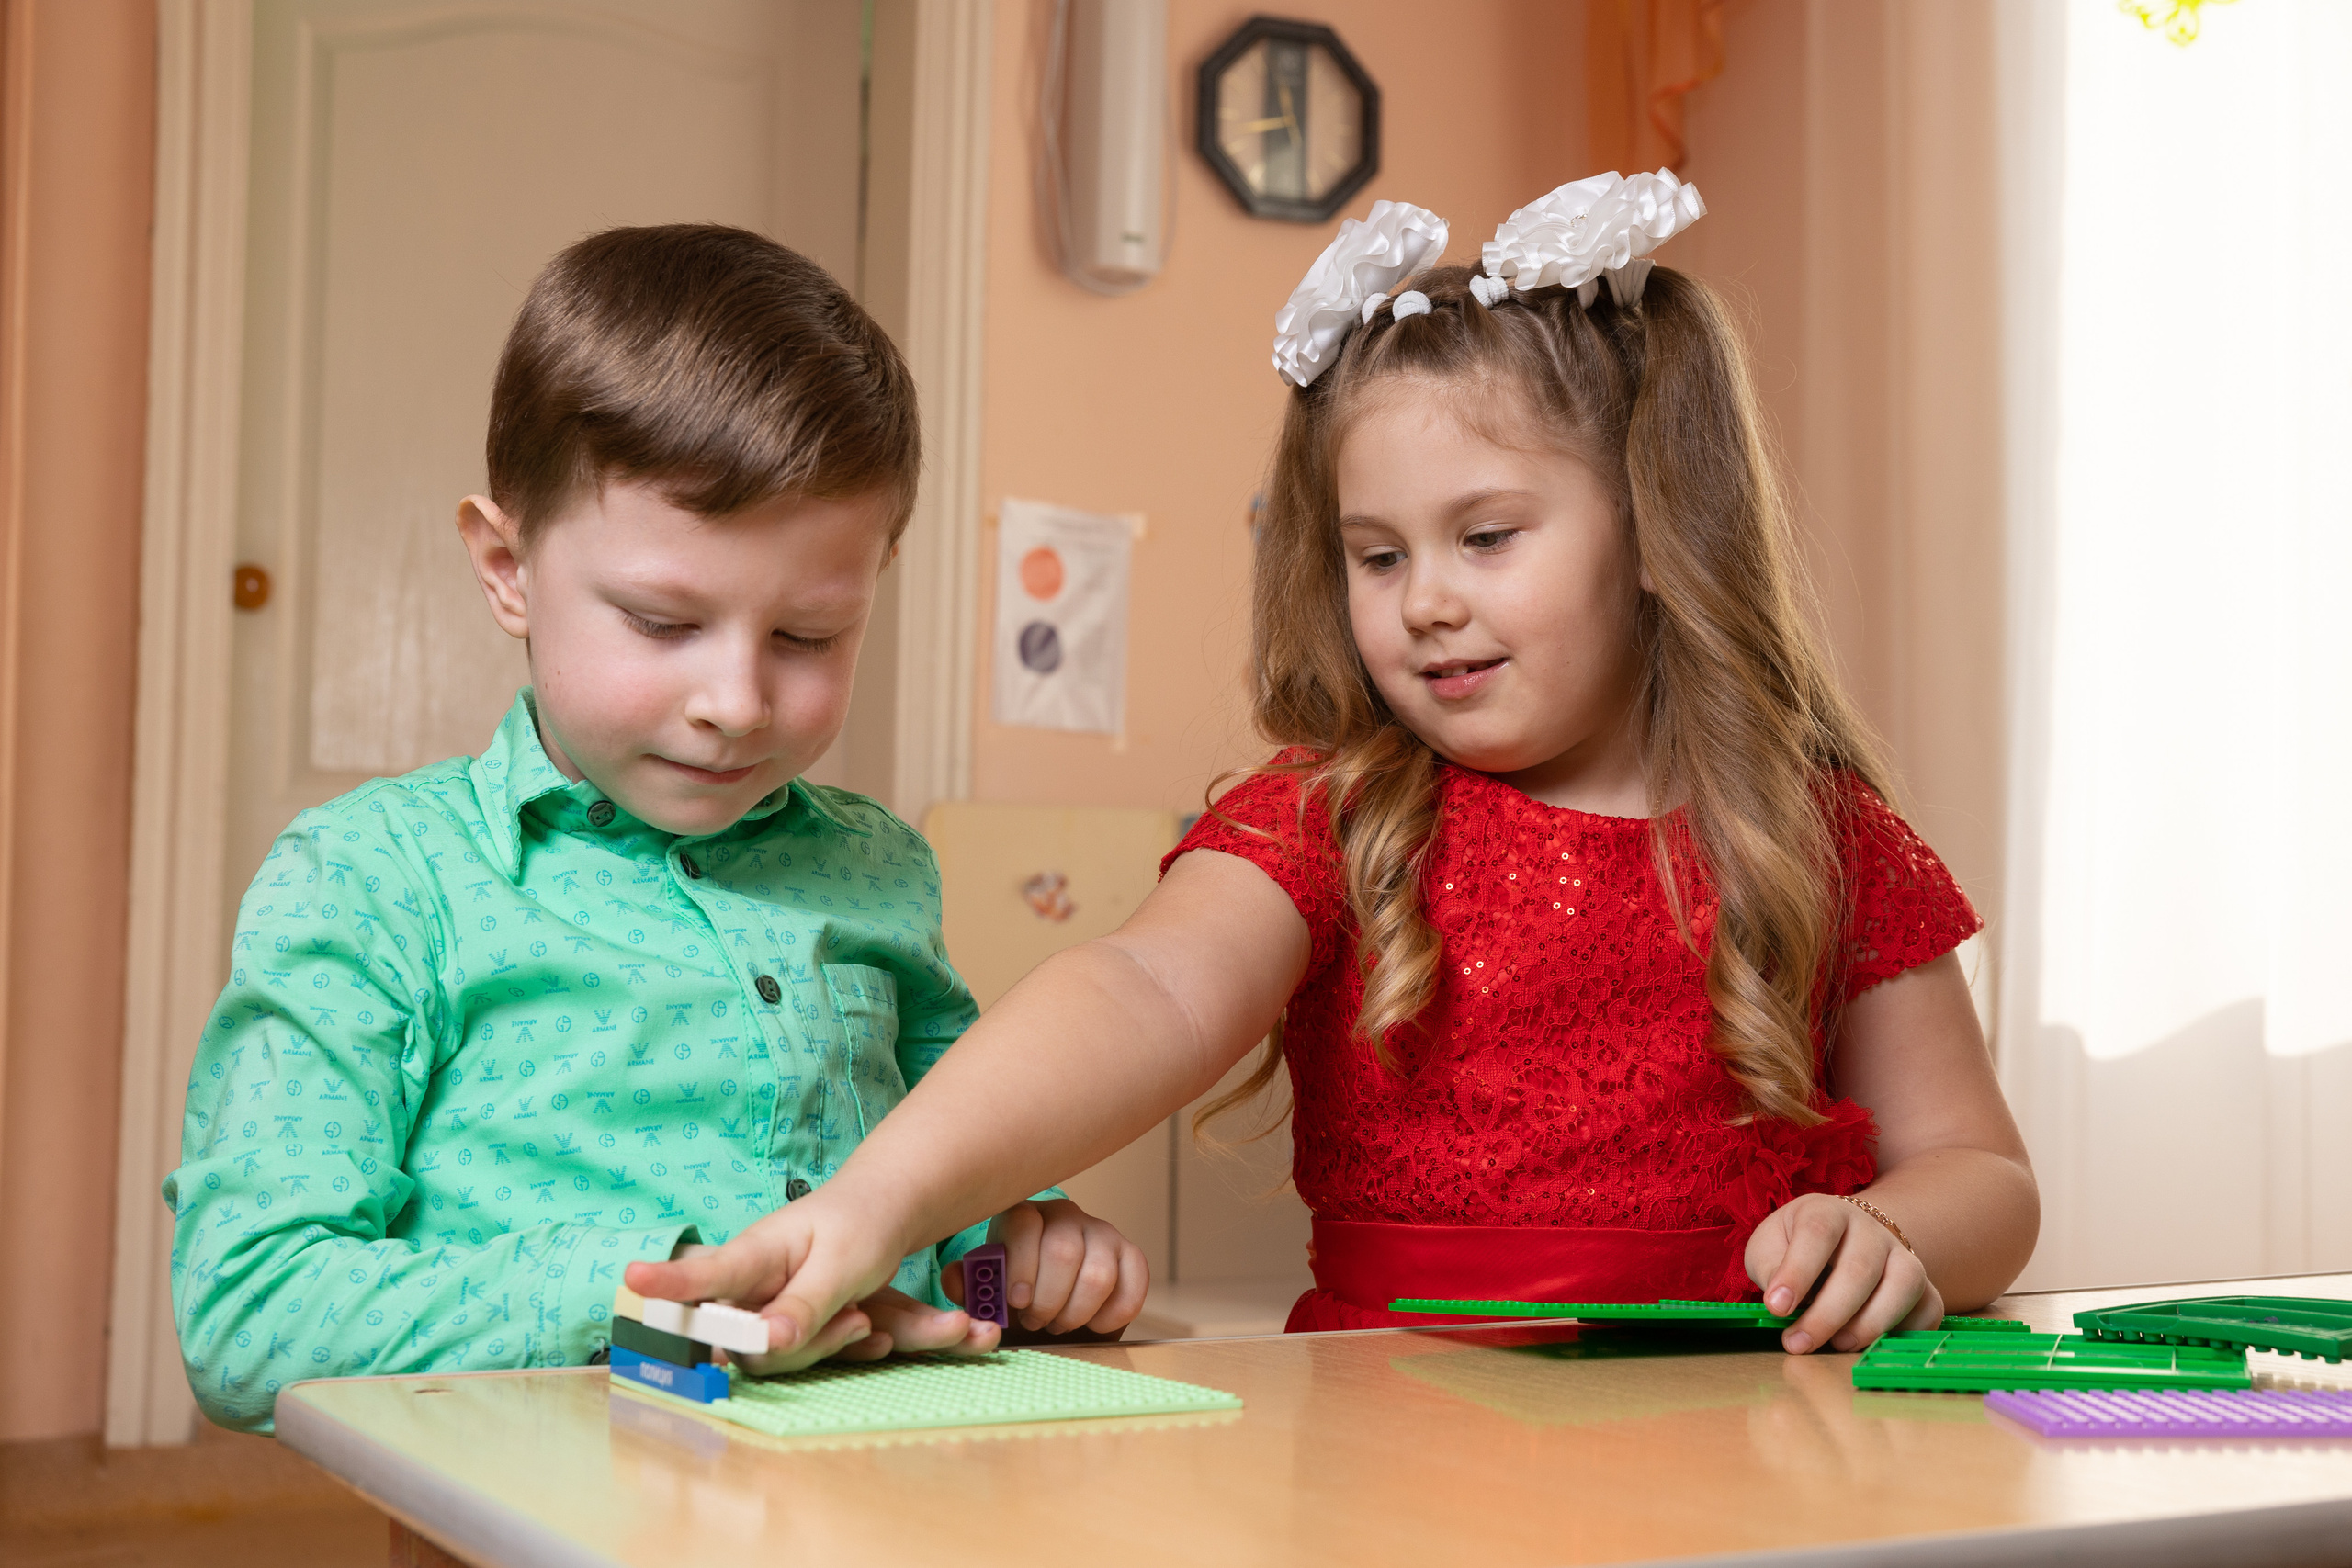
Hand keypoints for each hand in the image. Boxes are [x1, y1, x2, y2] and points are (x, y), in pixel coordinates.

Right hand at [623, 1192, 1001, 1373]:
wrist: (894, 1207)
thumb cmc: (859, 1218)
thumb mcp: (842, 1258)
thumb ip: (804, 1303)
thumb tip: (763, 1345)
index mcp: (757, 1257)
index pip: (709, 1277)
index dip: (673, 1283)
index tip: (634, 1278)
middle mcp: (766, 1291)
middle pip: (766, 1348)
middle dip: (820, 1345)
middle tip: (862, 1323)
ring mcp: (795, 1313)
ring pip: (818, 1355)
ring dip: (889, 1340)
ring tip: (939, 1324)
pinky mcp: (828, 1327)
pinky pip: (865, 1348)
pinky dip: (920, 1336)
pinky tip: (967, 1329)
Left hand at [941, 1198, 1149, 1333]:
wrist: (1052, 1304)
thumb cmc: (1015, 1293)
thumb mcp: (987, 1291)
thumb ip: (969, 1285)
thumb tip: (956, 1278)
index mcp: (1022, 1215)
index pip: (1022, 1222)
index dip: (1020, 1264)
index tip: (1016, 1301)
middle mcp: (1064, 1215)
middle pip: (1063, 1253)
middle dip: (1048, 1300)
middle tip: (1036, 1322)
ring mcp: (1101, 1232)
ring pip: (1098, 1274)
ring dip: (1076, 1312)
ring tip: (1059, 1323)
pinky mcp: (1130, 1254)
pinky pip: (1133, 1283)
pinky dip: (1112, 1315)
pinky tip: (1094, 1324)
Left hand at [1745, 1192, 1942, 1353]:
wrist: (1844, 1241)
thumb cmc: (1795, 1247)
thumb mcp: (1768, 1247)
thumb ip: (1768, 1267)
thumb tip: (1779, 1302)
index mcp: (1826, 1211)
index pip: (1817, 1233)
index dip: (1797, 1271)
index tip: (1776, 1308)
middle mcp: (1871, 1229)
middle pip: (1860, 1267)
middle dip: (1828, 1314)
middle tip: (1798, 1344)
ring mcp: (1903, 1255)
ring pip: (1904, 1284)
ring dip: (1871, 1323)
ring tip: (1838, 1345)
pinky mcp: (1924, 1286)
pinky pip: (1929, 1309)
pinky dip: (1905, 1333)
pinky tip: (1871, 1346)